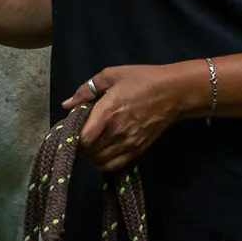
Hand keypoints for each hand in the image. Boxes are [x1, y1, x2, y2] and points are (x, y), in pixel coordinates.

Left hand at [63, 64, 180, 171]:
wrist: (174, 92)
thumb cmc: (142, 79)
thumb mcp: (112, 75)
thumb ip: (87, 90)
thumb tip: (67, 104)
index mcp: (108, 111)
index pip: (84, 139)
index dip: (73, 137)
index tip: (72, 128)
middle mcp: (117, 131)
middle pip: (89, 152)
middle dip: (79, 146)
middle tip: (80, 135)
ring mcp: (129, 143)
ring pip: (100, 161)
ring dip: (90, 155)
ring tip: (90, 144)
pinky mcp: (138, 150)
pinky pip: (115, 165)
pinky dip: (103, 163)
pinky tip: (102, 153)